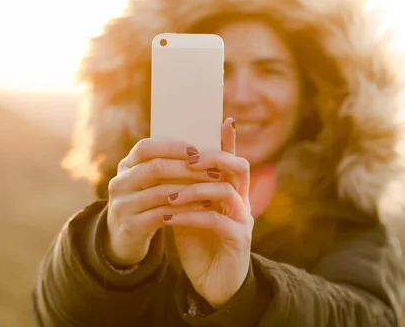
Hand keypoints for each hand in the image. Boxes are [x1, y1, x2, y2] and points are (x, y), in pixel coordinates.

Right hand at [105, 138, 220, 265]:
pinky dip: (185, 210)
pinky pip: (162, 215)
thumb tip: (201, 146)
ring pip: (160, 192)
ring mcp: (123, 205)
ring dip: (190, 190)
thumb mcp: (149, 182)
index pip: (145, 147)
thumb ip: (168, 164)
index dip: (171, 147)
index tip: (196, 151)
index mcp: (126, 165)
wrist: (125, 238)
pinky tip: (203, 209)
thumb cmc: (147, 202)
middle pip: (155, 168)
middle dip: (187, 169)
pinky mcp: (130, 226)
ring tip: (213, 190)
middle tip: (214, 172)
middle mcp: (120, 182)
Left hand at [162, 118, 253, 307]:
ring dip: (195, 189)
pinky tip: (169, 217)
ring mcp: (242, 220)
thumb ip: (183, 189)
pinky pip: (216, 220)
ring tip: (169, 194)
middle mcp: (240, 202)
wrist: (212, 285)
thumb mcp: (188, 212)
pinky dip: (190, 216)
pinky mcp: (237, 241)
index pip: (233, 159)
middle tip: (187, 159)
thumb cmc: (200, 245)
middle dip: (212, 158)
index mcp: (230, 192)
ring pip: (226, 191)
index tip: (222, 119)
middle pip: (238, 167)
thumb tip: (162, 164)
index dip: (229, 140)